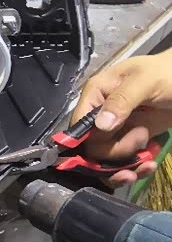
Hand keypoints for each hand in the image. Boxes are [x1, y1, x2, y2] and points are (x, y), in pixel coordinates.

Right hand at [71, 51, 171, 184]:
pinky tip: (149, 164)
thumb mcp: (146, 82)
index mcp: (96, 94)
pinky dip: (135, 168)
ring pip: (105, 160)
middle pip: (92, 148)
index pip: (79, 125)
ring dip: (124, 168)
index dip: (92, 141)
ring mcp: (115, 129)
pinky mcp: (129, 140)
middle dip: (116, 152)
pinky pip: (122, 163)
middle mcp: (100, 114)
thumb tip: (100, 125)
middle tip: (142, 137)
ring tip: (146, 164)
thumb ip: (121, 101)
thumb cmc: (168, 73)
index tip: (114, 144)